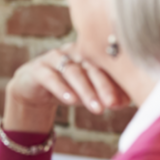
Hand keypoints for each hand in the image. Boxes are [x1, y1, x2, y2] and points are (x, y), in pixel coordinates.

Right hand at [4, 44, 130, 132]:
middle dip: (104, 86)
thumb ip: (105, 94)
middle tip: (113, 104)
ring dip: (86, 91)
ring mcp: (54, 58)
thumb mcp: (88, 91)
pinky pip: (51, 77)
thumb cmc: (67, 87)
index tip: (126, 102)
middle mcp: (74, 51)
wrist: (32, 87)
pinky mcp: (38, 69)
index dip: (118, 82)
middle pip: (92, 66)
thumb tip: (127, 102)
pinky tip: (71, 101)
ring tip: (97, 109)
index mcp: (90, 52)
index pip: (107, 65)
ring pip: (73, 72)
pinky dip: (62, 89)